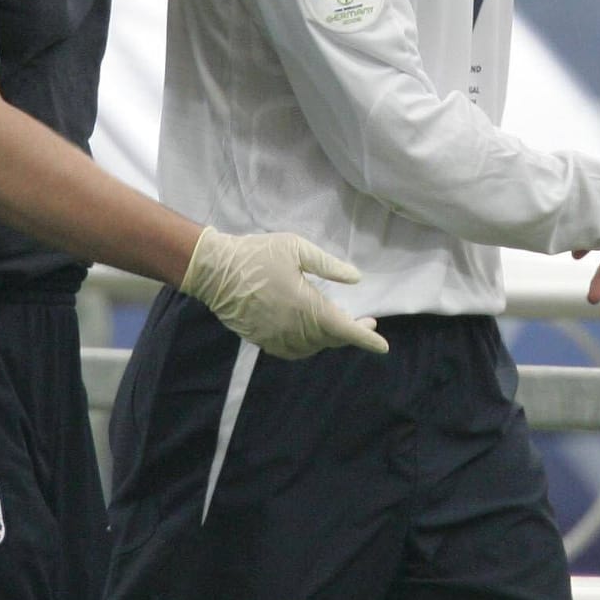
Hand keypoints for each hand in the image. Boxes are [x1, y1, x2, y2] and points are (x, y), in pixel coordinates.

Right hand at [180, 226, 390, 358]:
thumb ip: (329, 265)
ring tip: (340, 323)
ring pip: (312, 348)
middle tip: (366, 320)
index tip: (383, 346)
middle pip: (330, 339)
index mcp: (304, 304)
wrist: (216, 270)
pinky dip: (308, 346)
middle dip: (352, 332)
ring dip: (329, 339)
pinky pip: (293, 351)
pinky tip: (313, 333)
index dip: (365, 338)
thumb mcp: (297, 248)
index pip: (342, 328)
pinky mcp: (261, 340)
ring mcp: (275, 336)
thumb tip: (356, 278)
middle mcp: (292, 326)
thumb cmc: (257, 254)